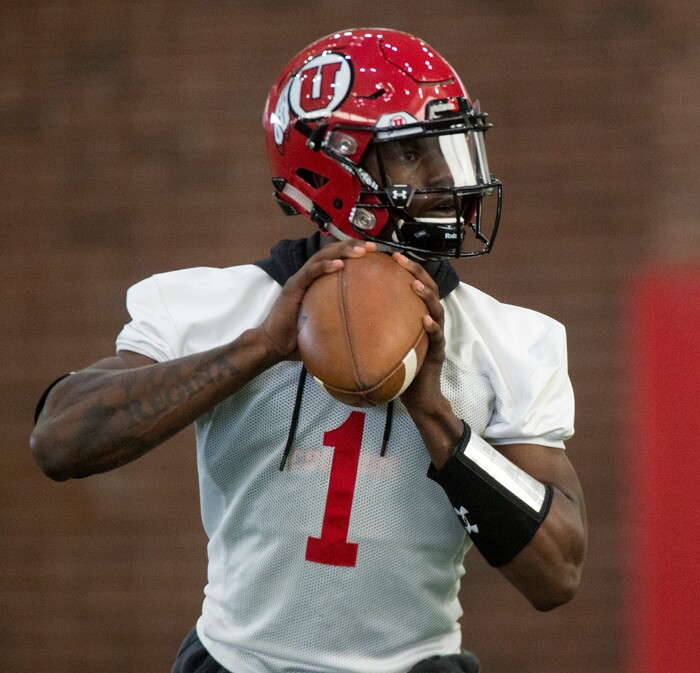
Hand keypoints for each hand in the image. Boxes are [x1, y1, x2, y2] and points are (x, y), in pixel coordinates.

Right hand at [258, 239, 377, 360]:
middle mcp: (307, 276)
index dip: (353, 252)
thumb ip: (342, 320)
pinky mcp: (293, 288)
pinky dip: (325, 266)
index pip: (335, 258)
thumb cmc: (298, 337)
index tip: (374, 253)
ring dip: (342, 251)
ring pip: (322, 257)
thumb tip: (367, 330)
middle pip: (331, 252)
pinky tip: (339, 265)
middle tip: (372, 247)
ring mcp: (299, 280)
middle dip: (352, 245)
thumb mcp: (326, 325)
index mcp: (316, 281)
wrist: (272, 344)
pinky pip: (310, 272)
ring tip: (360, 251)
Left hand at [393, 252, 461, 466]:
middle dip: (415, 271)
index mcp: (417, 314)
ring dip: (426, 294)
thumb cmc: (398, 369)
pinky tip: (423, 319)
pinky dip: (431, 327)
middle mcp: (430, 320)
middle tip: (399, 259)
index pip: (413, 284)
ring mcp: (436, 336)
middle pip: (428, 288)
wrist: (417, 397)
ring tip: (413, 284)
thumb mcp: (383, 342)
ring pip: (436, 308)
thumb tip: (340, 311)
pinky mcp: (438, 353)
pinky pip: (436, 337)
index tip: (387, 254)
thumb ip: (372, 326)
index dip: (403, 267)